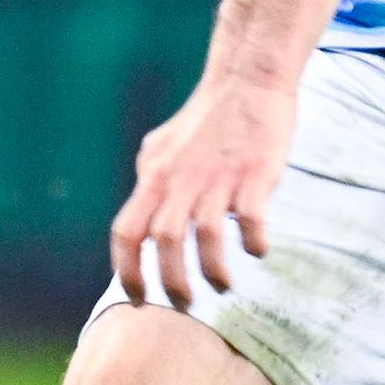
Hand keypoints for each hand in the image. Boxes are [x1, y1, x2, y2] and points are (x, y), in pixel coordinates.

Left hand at [110, 69, 290, 305]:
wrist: (247, 80)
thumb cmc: (206, 118)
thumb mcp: (162, 148)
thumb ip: (150, 182)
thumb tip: (139, 220)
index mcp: (154, 176)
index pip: (127, 232)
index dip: (128, 272)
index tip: (140, 300)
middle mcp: (180, 179)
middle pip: (164, 241)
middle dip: (173, 283)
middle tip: (186, 305)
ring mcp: (218, 177)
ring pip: (205, 236)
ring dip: (214, 271)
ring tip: (223, 286)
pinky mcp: (254, 174)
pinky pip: (250, 219)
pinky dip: (254, 244)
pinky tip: (258, 250)